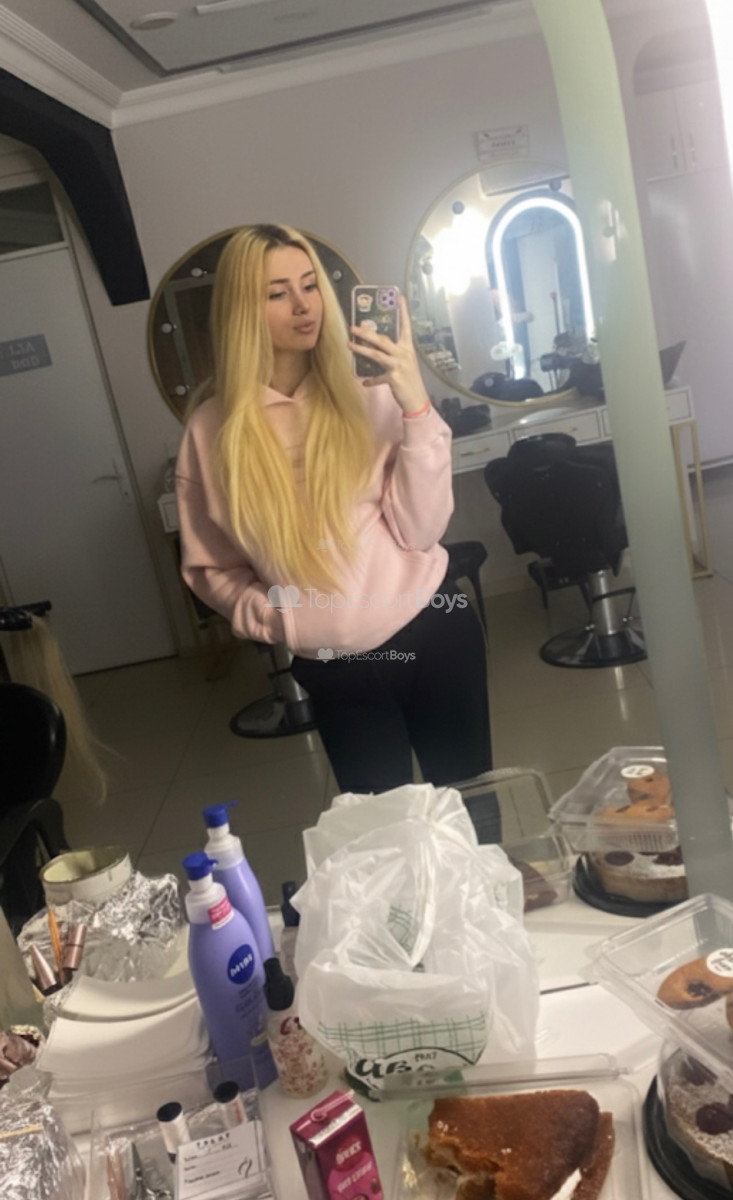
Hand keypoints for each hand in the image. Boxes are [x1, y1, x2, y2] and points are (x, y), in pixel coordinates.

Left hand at [349, 296, 429, 414]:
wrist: (418, 399)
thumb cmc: (411, 381)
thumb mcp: (405, 363)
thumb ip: (393, 354)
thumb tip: (375, 348)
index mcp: (408, 348)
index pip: (406, 326)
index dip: (403, 311)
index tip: (400, 297)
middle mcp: (404, 354)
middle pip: (383, 339)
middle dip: (366, 332)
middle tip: (353, 327)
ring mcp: (399, 365)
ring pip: (376, 354)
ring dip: (361, 349)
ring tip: (349, 344)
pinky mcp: (394, 378)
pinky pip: (377, 377)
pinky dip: (370, 380)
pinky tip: (364, 381)